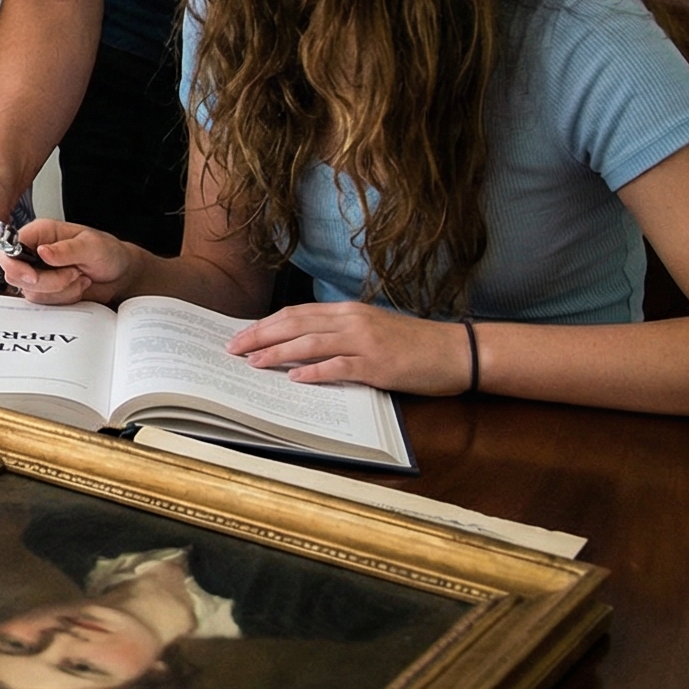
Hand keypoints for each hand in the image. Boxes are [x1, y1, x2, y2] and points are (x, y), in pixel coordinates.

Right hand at [0, 219, 140, 305]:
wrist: (120, 276)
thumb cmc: (108, 253)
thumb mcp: (92, 246)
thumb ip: (67, 249)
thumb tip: (43, 251)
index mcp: (40, 234)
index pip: (9, 247)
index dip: (15, 265)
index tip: (33, 276)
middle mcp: (35, 254)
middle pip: (16, 274)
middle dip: (47, 282)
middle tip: (72, 274)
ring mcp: (39, 274)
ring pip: (30, 292)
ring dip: (60, 291)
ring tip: (79, 278)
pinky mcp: (46, 292)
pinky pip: (44, 303)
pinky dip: (64, 299)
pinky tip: (78, 287)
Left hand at [226, 302, 473, 394]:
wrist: (456, 351)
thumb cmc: (414, 344)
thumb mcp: (372, 329)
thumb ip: (339, 332)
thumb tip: (301, 343)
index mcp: (348, 311)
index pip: (295, 313)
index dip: (265, 324)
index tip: (241, 335)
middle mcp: (352, 321)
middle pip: (294, 324)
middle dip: (259, 336)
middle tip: (233, 348)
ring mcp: (365, 342)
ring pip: (310, 343)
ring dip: (277, 353)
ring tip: (253, 363)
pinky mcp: (378, 364)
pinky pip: (338, 366)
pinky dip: (314, 371)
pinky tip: (295, 377)